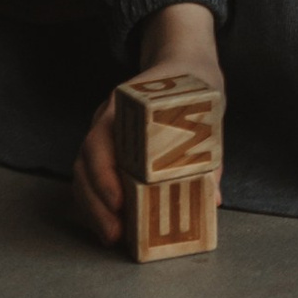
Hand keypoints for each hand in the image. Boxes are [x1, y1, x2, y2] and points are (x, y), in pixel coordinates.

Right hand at [71, 0, 219, 249]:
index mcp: (125, 104)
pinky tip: (113, 225)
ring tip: (112, 238)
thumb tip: (213, 197)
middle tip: (114, 235)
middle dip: (96, 204)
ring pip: (84, 175)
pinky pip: (93, 176)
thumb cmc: (194, 83)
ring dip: (94, 209)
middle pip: (85, 165)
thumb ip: (211, 150)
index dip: (105, 175)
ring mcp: (103, 133)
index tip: (119, 203)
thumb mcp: (208, 107)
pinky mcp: (108, 147)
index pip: (101, 140)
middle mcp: (106, 119)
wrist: (181, 60)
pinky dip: (99, 202)